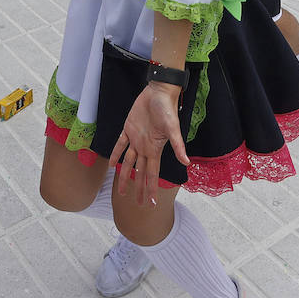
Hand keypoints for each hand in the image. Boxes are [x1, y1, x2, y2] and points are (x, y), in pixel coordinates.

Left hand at [109, 81, 187, 205]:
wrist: (159, 92)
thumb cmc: (167, 109)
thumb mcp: (173, 128)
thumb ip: (178, 145)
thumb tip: (187, 162)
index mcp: (155, 150)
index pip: (153, 174)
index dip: (151, 189)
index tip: (150, 203)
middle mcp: (145, 148)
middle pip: (141, 173)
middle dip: (139, 188)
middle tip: (138, 204)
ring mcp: (136, 139)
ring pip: (129, 162)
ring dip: (125, 176)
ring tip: (121, 191)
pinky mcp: (128, 128)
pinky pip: (120, 144)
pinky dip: (116, 154)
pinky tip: (111, 164)